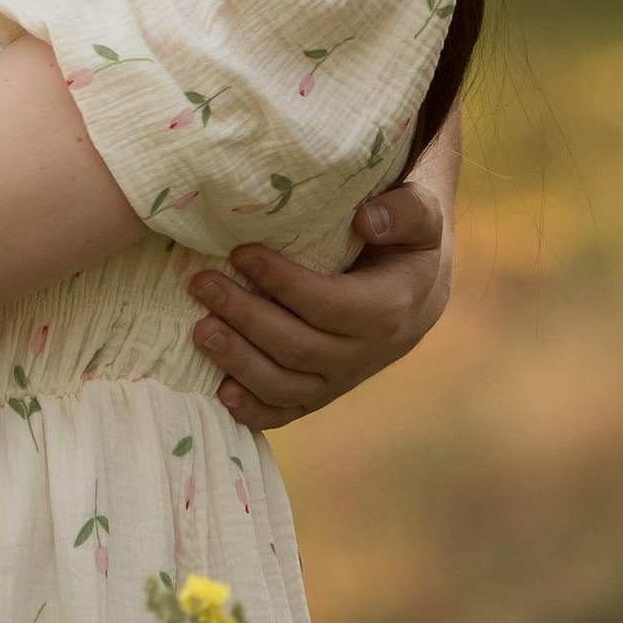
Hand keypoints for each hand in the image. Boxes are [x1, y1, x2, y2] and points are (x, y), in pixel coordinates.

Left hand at [187, 174, 452, 432]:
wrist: (418, 289)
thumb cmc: (408, 241)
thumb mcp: (424, 213)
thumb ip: (406, 211)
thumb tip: (365, 222)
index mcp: (389, 308)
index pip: (328, 304)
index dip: (282, 283)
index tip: (240, 252)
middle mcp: (365, 353)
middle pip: (298, 347)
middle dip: (245, 317)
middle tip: (201, 284)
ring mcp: (342, 379)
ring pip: (286, 385)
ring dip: (238, 361)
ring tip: (198, 330)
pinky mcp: (322, 392)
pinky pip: (287, 411)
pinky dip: (253, 409)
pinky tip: (220, 391)